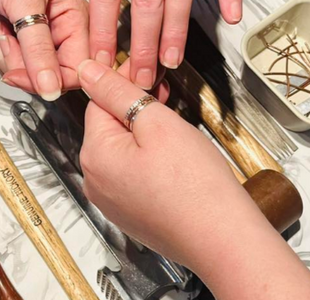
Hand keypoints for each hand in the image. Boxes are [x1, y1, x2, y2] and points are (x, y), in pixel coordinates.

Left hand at [0, 0, 88, 99]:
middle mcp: (61, 28)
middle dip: (24, 65)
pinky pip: (12, 64)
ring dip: (8, 57)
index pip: (79, 68)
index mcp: (76, 17)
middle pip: (51, 75)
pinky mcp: (18, 37)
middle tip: (11, 39)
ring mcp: (38, 34)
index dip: (53, 79)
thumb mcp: (23, 4)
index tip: (28, 75)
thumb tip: (52, 88)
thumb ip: (38, 51)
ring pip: (29, 73)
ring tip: (4, 27)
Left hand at [78, 59, 309, 299]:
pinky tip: (172, 158)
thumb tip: (86, 70)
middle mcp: (95, 180)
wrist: (223, 239)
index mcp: (94, 155)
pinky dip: (147, 158)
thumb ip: (116, 91)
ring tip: (173, 130)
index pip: (98, 101)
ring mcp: (111, 200)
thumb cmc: (195, 185)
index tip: (149, 75)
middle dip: (135, 107)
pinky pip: (130, 172)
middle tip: (166, 100)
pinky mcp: (129, 212)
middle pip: (108, 125)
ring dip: (142, 132)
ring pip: (121, 148)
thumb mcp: (155, 122)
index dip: (125, 83)